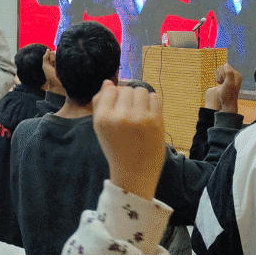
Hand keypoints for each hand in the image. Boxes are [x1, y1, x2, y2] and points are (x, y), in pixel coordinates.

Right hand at [92, 82, 165, 197]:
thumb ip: (99, 104)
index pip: (109, 90)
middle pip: (126, 89)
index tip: (118, 106)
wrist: (134, 172)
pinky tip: (149, 114)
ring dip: (141, 98)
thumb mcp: (100, 128)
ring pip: (141, 91)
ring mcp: (138, 118)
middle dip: (129, 98)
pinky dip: (153, 102)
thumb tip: (107, 83)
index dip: (115, 95)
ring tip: (140, 112)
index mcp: (102, 118)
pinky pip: (155, 97)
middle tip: (131, 112)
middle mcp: (119, 116)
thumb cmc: (116, 148)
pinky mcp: (155, 121)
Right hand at [208, 66, 242, 116]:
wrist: (227, 103)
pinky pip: (220, 75)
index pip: (226, 66)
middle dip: (220, 75)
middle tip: (222, 83)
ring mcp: (231, 78)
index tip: (223, 81)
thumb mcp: (228, 84)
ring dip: (218, 77)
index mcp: (237, 75)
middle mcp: (235, 75)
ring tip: (221, 84)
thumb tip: (226, 64)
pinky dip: (218, 79)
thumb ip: (228, 73)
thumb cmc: (228, 95)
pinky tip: (221, 84)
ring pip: (220, 71)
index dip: (222, 73)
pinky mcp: (227, 80)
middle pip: (223, 68)